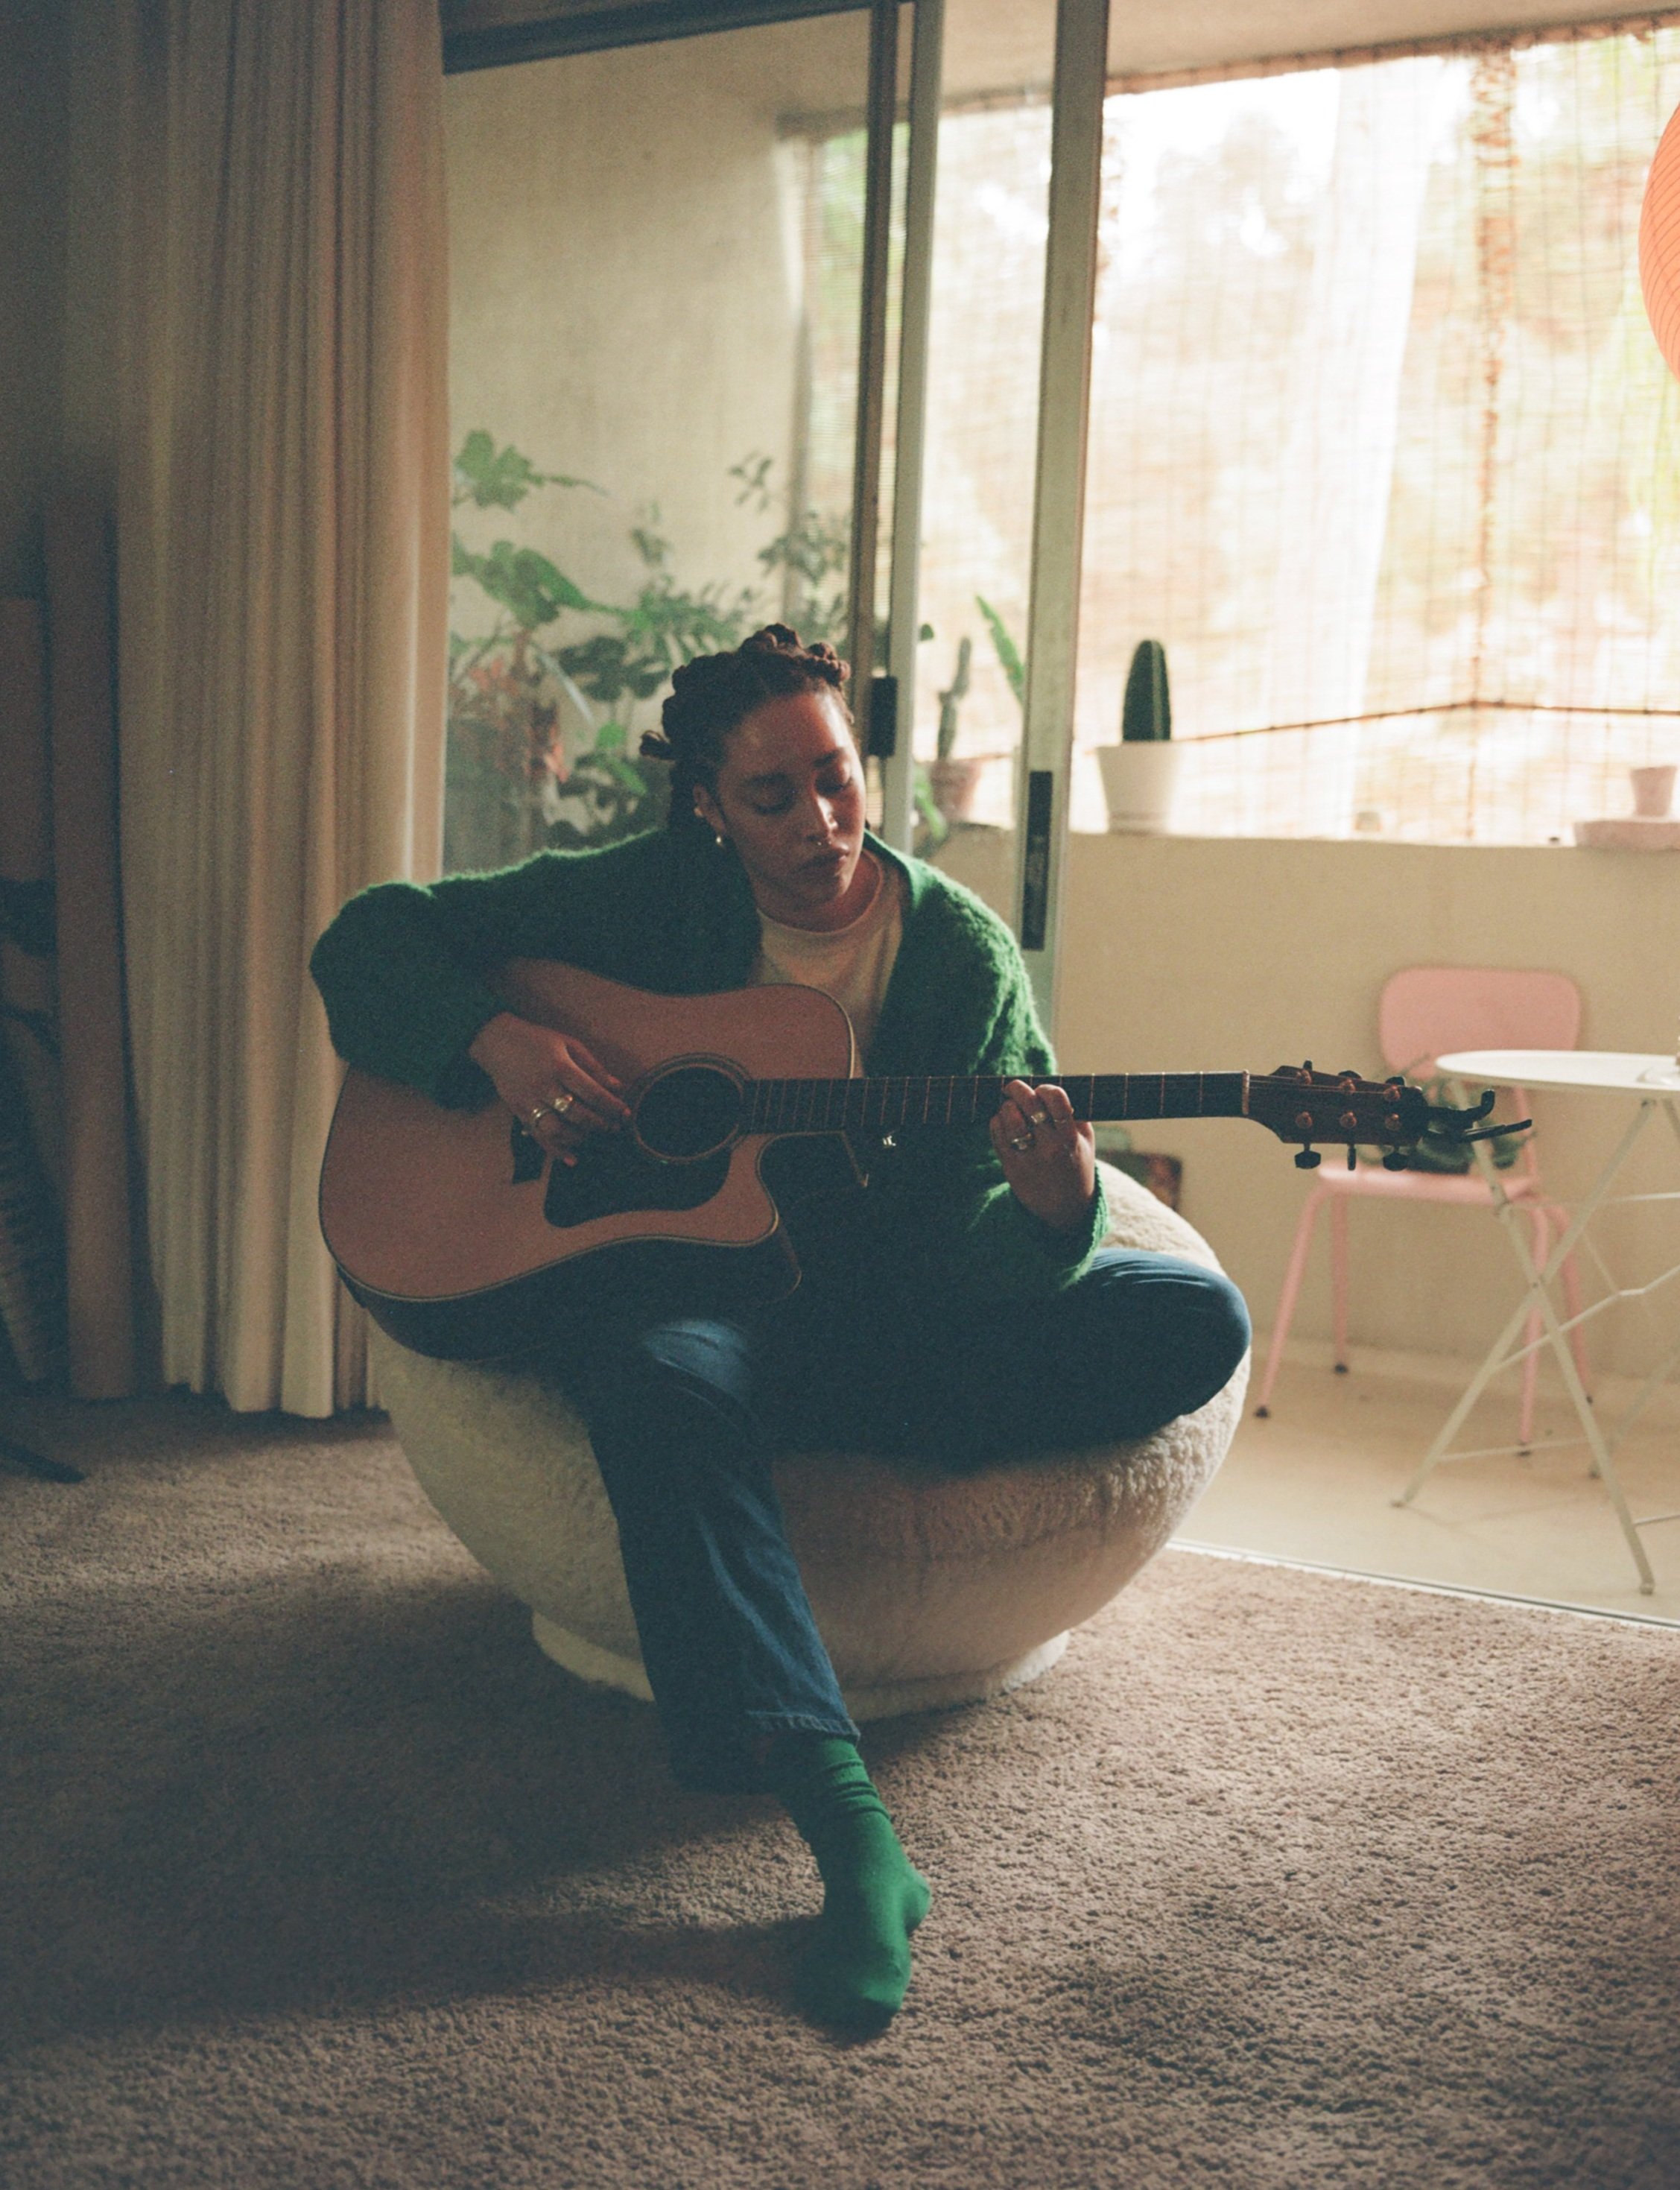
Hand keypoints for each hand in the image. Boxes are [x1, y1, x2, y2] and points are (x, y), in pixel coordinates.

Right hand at [468, 1010, 630, 1167]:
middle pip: (577, 1114)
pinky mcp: (518, 1112)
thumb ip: (594, 1067)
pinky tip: (572, 1159)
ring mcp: (530, 1102)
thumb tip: (617, 1087)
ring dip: (580, 1137)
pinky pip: (539, 1137)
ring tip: (592, 1135)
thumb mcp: (569, 1044)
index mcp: (560, 1067)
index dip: (611, 1106)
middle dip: (599, 1124)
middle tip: (613, 1127)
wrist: (498, 1043)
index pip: (591, 1093)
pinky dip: (556, 1151)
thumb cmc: (538, 1041)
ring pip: (558, 1130)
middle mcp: (544, 1087)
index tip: (625, 1113)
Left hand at [990, 1078, 1095, 1232]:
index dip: (1045, 1088)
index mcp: (1071, 1139)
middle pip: (1029, 1105)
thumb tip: (1050, 1089)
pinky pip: (997, 1135)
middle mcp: (1049, 1149)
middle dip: (1018, 1088)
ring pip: (1009, 1119)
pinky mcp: (1011, 1168)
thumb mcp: (1086, 1141)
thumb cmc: (1076, 1165)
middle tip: (1013, 1087)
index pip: (1057, 1100)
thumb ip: (1074, 1114)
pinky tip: (1003, 1122)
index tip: (1041, 1091)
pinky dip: (997, 1122)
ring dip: (1006, 1106)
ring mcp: (1028, 1159)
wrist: (1065, 1209)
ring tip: (1009, 1107)